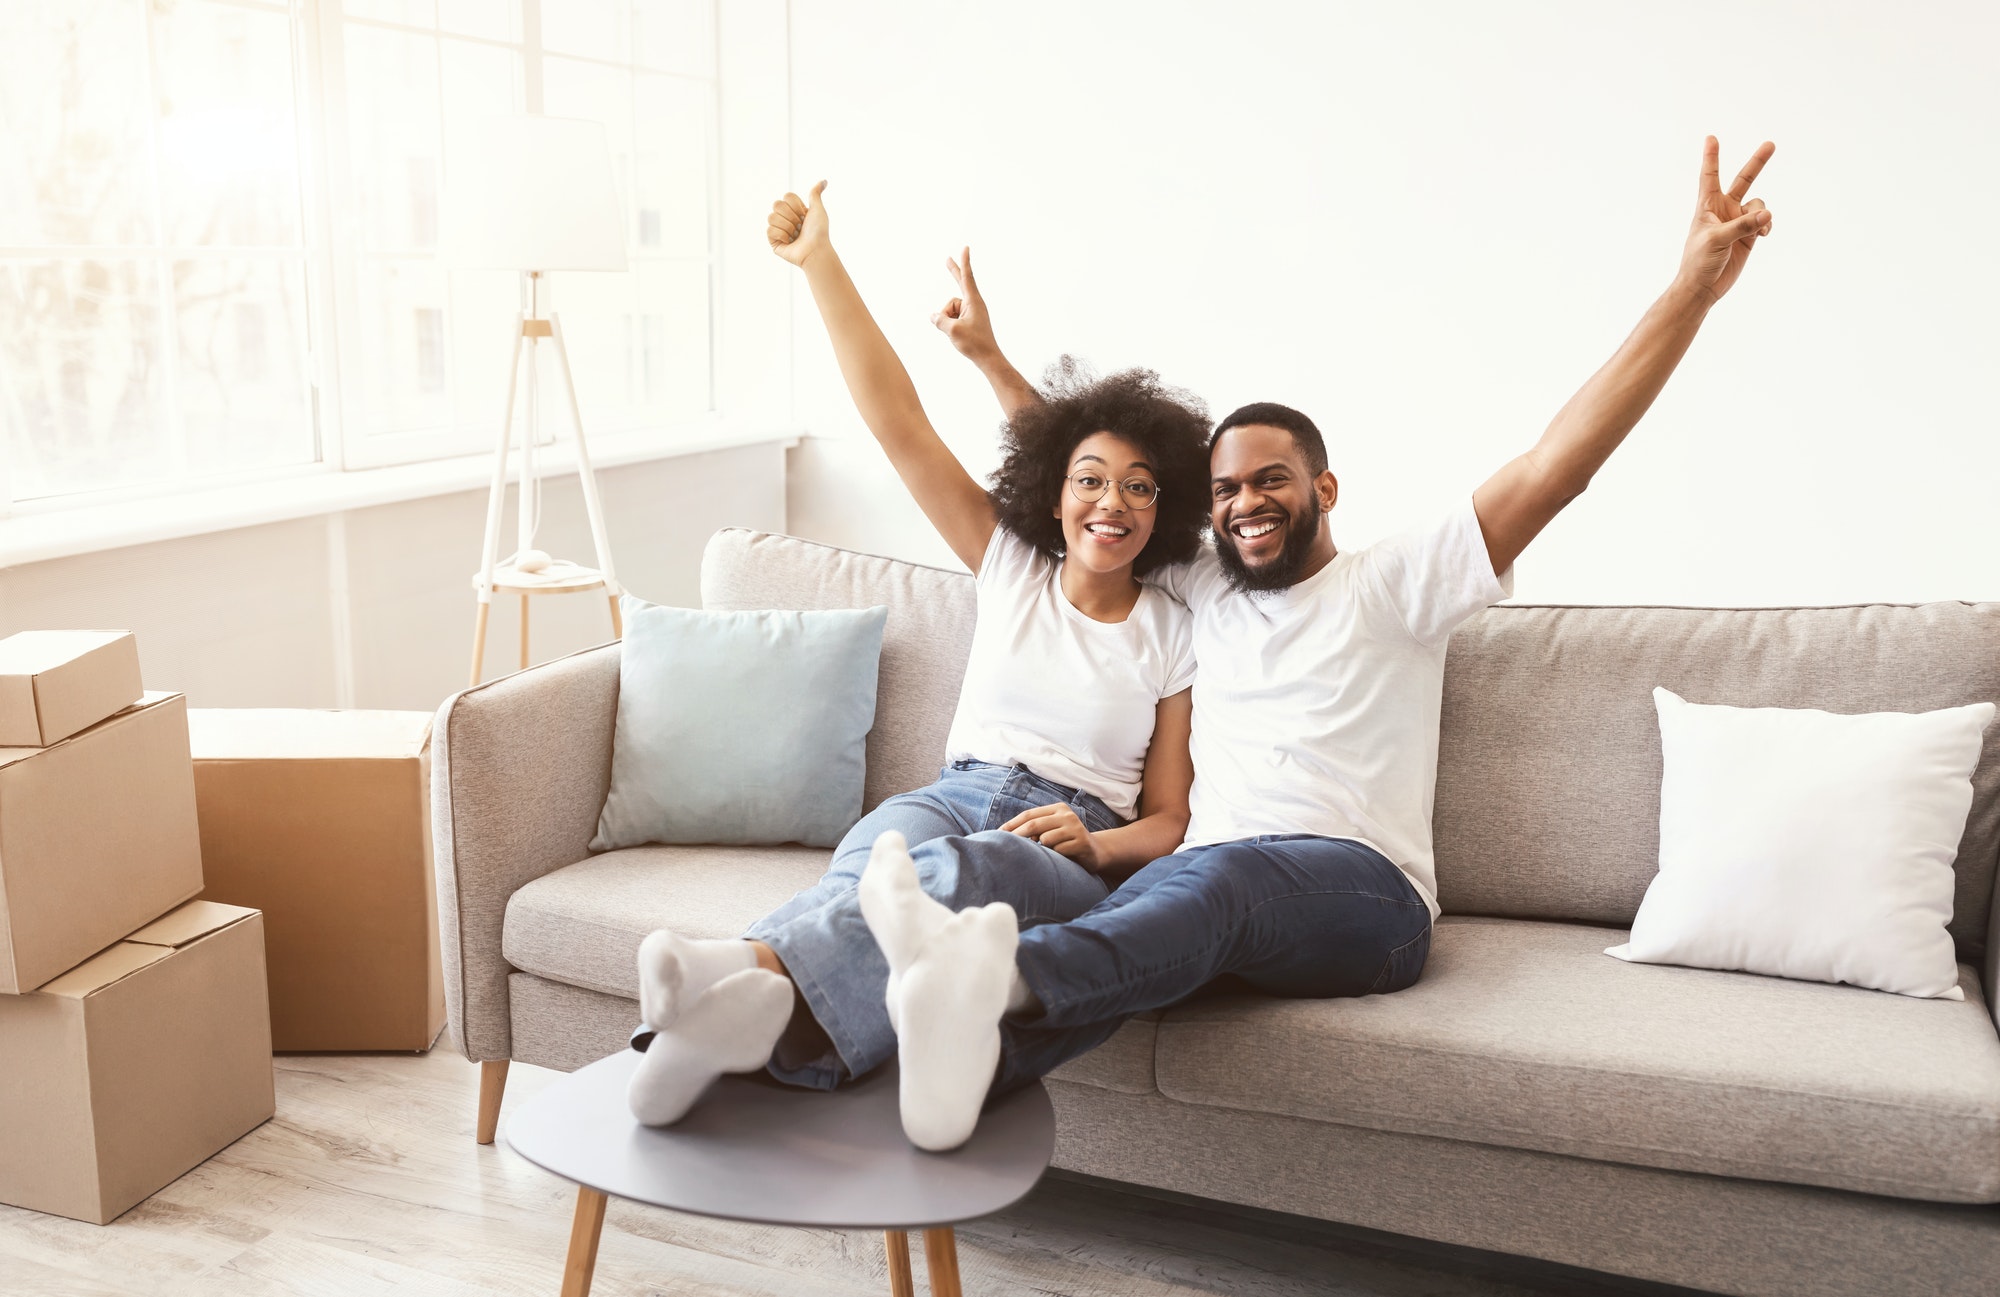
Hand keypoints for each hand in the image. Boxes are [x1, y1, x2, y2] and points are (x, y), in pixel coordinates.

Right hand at [767, 180, 829, 267]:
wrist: (816, 250)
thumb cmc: (819, 232)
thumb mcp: (818, 209)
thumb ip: (815, 194)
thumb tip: (824, 181)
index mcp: (794, 210)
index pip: (786, 196)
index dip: (796, 205)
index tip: (805, 215)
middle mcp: (785, 218)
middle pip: (777, 204)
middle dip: (791, 216)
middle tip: (800, 226)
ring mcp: (778, 229)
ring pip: (771, 217)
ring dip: (787, 226)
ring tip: (795, 235)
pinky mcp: (773, 241)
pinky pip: (769, 230)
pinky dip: (782, 235)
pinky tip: (790, 242)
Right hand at [932, 246, 999, 362]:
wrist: (988, 358)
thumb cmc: (974, 344)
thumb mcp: (952, 331)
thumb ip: (940, 320)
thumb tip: (933, 316)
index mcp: (973, 301)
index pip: (967, 277)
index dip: (964, 262)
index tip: (965, 248)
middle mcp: (974, 303)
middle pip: (960, 284)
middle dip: (953, 272)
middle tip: (947, 258)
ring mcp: (972, 311)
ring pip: (950, 309)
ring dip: (947, 320)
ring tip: (958, 334)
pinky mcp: (970, 320)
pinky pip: (953, 317)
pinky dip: (950, 325)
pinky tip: (956, 336)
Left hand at [1001, 802, 1101, 871]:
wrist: (1095, 851)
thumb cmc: (1066, 841)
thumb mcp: (1052, 829)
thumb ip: (1036, 828)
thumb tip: (1007, 834)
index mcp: (1058, 809)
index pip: (1029, 814)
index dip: (1011, 824)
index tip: (997, 834)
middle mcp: (1067, 815)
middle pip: (1034, 824)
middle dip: (1017, 835)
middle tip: (1005, 846)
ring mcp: (1076, 828)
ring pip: (1046, 838)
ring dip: (1041, 848)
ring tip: (1046, 853)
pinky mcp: (1082, 843)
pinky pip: (1059, 850)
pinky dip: (1055, 856)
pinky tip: (1061, 858)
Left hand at [1675, 136, 1774, 304]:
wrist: (1704, 286)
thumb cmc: (1699, 261)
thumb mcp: (1717, 240)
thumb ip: (1742, 225)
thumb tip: (1767, 214)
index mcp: (1707, 206)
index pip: (1710, 176)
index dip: (1711, 157)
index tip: (1711, 137)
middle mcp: (1724, 209)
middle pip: (1743, 180)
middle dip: (1758, 163)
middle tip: (1771, 144)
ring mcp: (1738, 221)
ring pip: (1759, 205)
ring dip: (1762, 214)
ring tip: (1760, 228)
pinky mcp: (1748, 234)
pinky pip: (1764, 221)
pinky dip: (1767, 224)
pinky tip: (1764, 233)